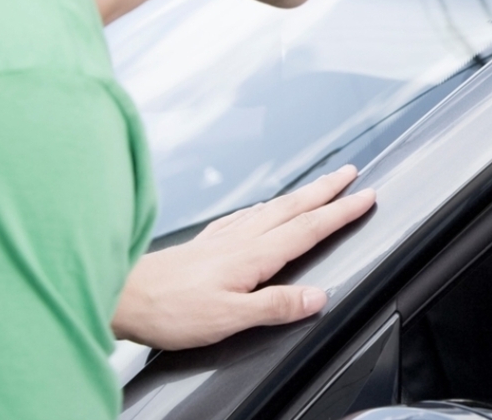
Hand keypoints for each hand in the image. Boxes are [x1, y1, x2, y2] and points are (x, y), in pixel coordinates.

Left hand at [112, 165, 375, 349]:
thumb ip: (275, 305)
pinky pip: (249, 214)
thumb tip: (318, 297)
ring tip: (320, 186)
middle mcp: (242, 237)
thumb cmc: (172, 309)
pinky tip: (264, 209)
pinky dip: (268, 206)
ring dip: (302, 194)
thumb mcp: (230, 317)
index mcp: (253, 254)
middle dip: (326, 189)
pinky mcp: (209, 241)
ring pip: (274, 207)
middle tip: (351, 173)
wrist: (126, 294)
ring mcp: (225, 235)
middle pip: (294, 207)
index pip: (308, 228)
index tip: (365, 197)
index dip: (340, 212)